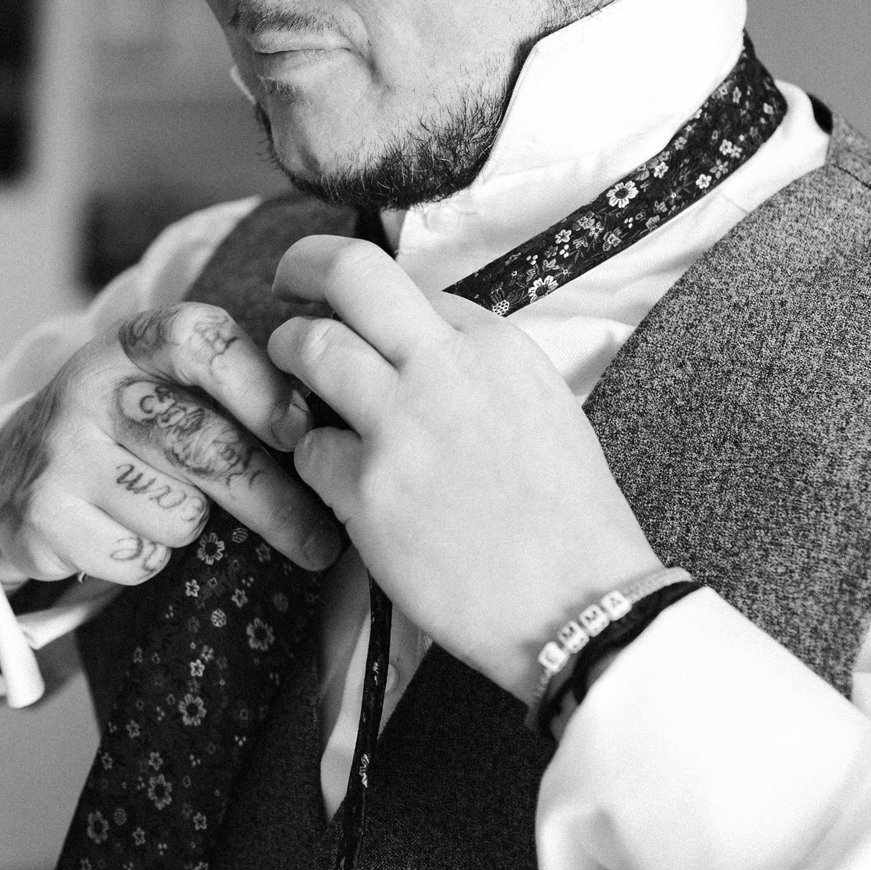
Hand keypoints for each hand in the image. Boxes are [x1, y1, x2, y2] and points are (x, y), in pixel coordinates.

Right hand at [0, 301, 345, 589]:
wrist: (15, 471)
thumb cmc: (131, 427)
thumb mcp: (167, 384)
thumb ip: (237, 387)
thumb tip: (337, 433)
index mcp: (133, 340)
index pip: (202, 341)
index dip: (259, 385)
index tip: (299, 431)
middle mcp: (91, 384)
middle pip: (207, 446)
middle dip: (276, 501)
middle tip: (322, 542)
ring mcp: (62, 449)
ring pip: (180, 514)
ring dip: (194, 527)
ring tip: (165, 507)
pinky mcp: (44, 513)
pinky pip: (139, 555)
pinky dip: (150, 557)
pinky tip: (126, 531)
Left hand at [266, 237, 660, 700]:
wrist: (583, 604)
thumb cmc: (572, 520)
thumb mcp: (544, 408)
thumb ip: (477, 370)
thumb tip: (418, 352)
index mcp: (496, 345)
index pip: (411, 285)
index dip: (376, 301)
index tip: (361, 315)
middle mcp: (444, 367)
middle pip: (348, 273)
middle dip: (303, 265)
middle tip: (287, 282)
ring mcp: (400, 425)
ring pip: (308, 347)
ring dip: (290, 356)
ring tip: (294, 380)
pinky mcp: (367, 490)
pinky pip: (310, 450)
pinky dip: (314, 461)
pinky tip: (341, 483)